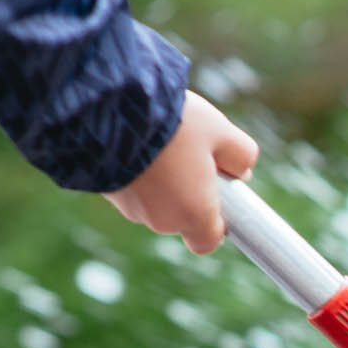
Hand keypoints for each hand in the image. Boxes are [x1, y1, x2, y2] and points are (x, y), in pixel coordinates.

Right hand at [103, 91, 257, 253]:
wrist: (108, 106)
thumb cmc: (173, 122)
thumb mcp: (221, 131)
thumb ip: (242, 155)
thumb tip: (243, 172)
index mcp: (193, 214)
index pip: (208, 242)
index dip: (216, 222)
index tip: (219, 194)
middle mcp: (159, 220)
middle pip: (181, 217)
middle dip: (190, 191)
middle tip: (192, 152)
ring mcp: (127, 208)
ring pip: (155, 200)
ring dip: (163, 178)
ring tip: (163, 139)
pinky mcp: (104, 190)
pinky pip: (131, 186)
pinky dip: (138, 170)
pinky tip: (139, 140)